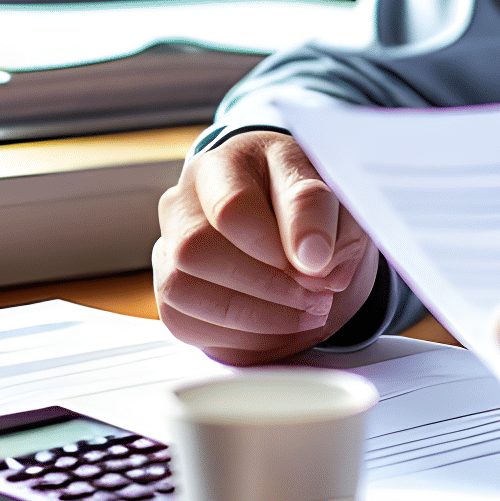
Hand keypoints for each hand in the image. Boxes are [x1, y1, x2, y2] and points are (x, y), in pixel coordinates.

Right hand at [153, 131, 381, 364]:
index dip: (278, 242)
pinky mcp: (169, 291)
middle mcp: (183, 202)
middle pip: (195, 249)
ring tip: (307, 312)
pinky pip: (183, 323)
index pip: (232, 205)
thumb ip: (322, 214)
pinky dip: (239, 337)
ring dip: (255, 316)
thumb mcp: (330, 188)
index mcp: (224, 164)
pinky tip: (280, 326)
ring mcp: (168, 247)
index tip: (322, 263)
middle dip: (265, 285)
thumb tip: (313, 260)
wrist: (290, 224)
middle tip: (318, 295)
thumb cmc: (305, 201)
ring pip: (182, 289)